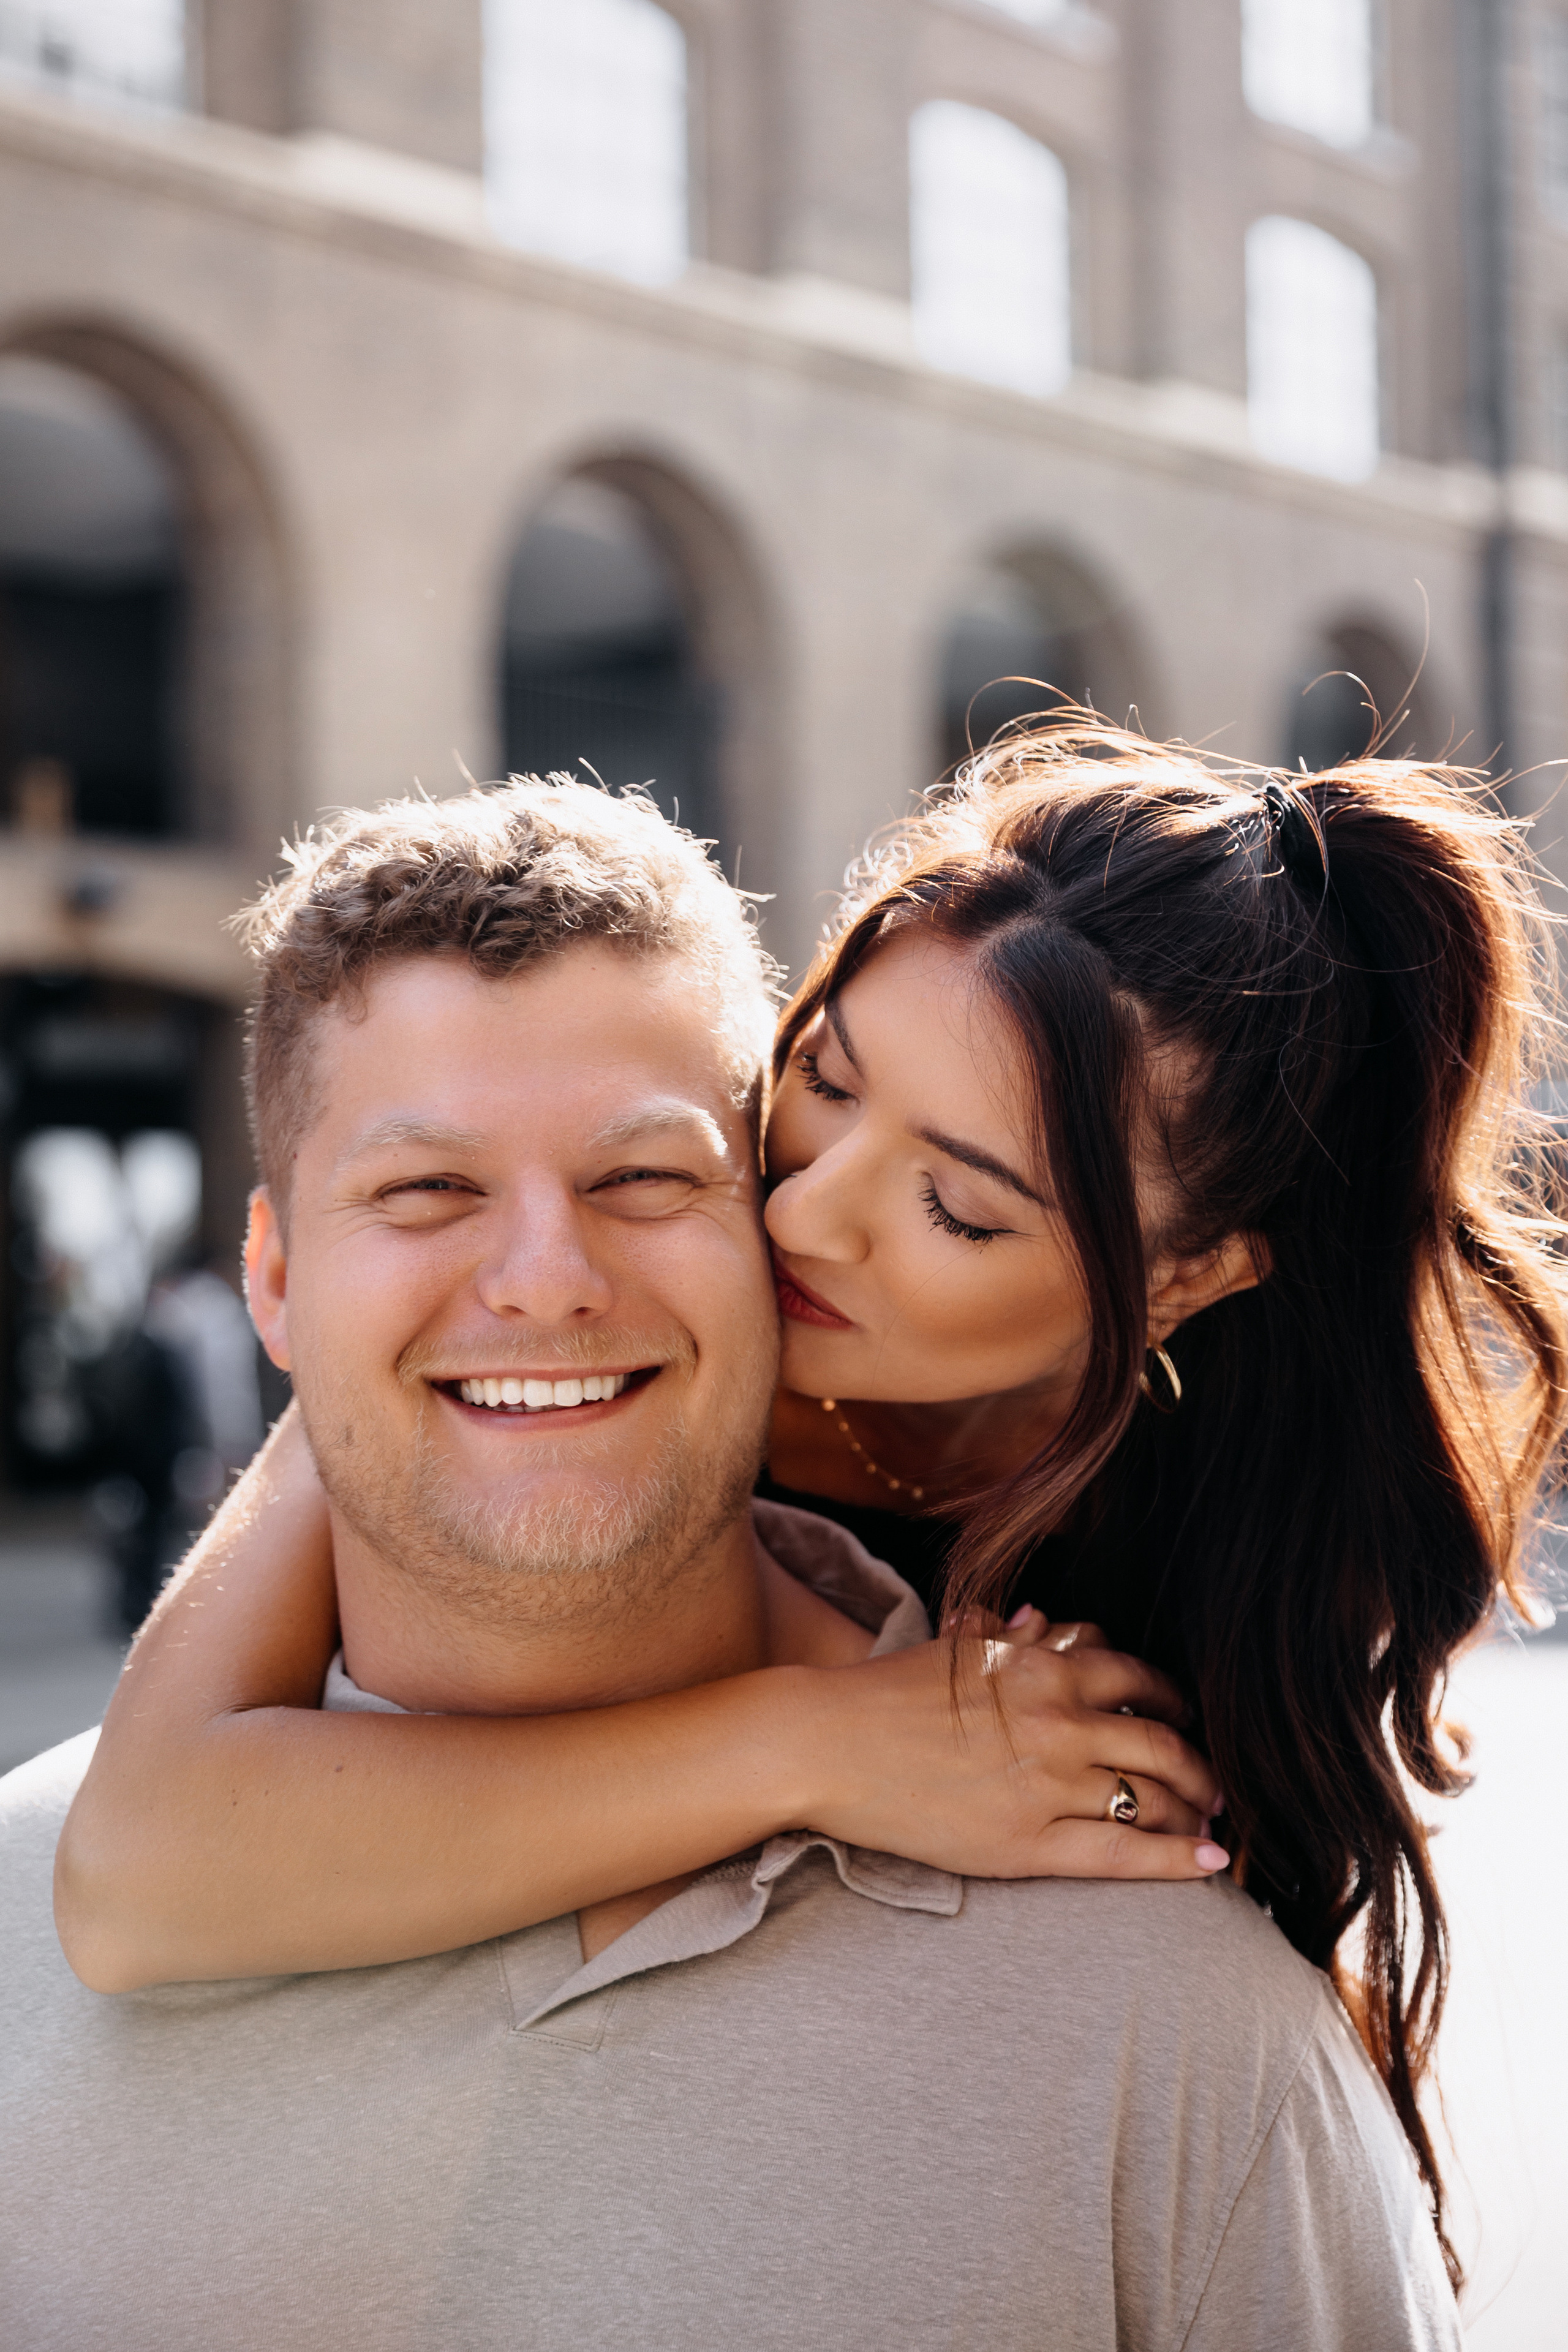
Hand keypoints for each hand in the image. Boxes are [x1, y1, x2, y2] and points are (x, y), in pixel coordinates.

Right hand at [792, 1608, 1227, 1883]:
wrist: (828, 1743)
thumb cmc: (884, 1694)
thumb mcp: (956, 1649)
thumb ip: (1008, 1633)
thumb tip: (1044, 1619)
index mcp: (1042, 1667)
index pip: (1137, 1680)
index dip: (1172, 1702)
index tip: (1185, 1718)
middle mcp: (1058, 1720)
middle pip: (1161, 1742)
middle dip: (1200, 1764)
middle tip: (1216, 1781)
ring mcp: (1047, 1784)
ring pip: (1153, 1797)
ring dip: (1195, 1811)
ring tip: (1212, 1824)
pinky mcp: (1027, 1843)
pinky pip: (1123, 1852)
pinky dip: (1178, 1859)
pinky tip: (1211, 1862)